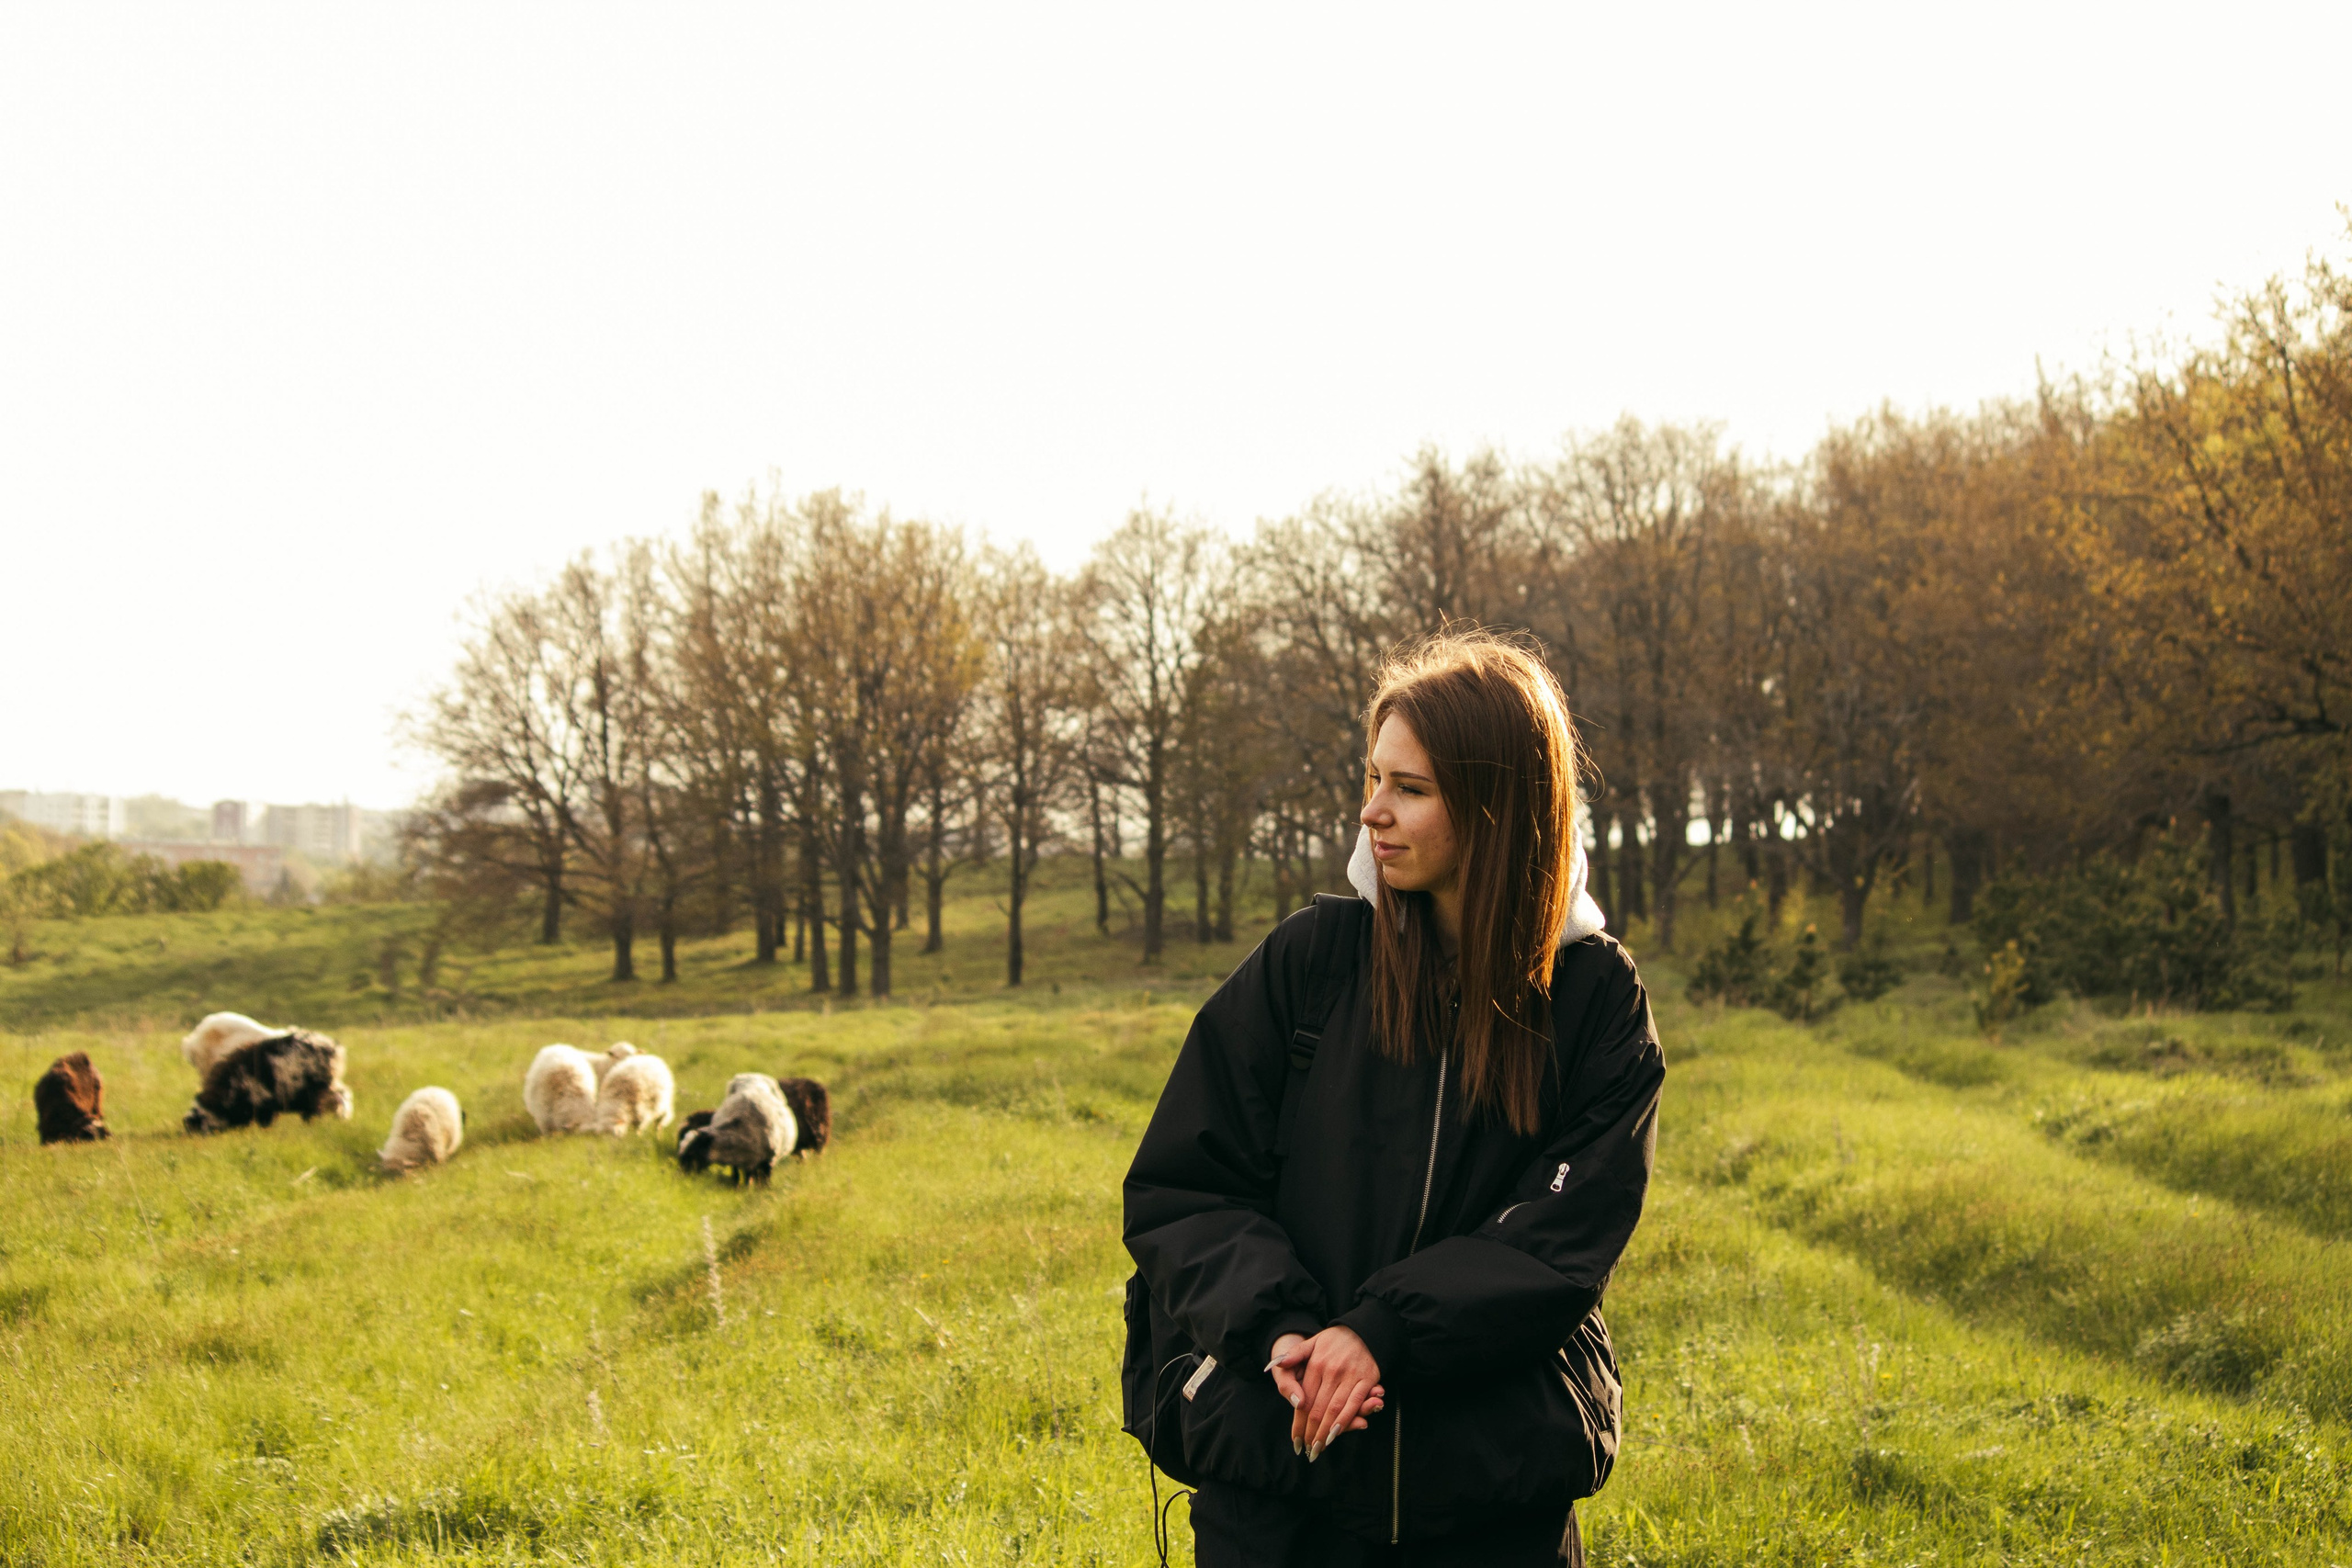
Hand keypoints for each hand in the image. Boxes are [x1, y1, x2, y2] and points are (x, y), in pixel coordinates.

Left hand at [1266, 1327, 1382, 1461]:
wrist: (1363, 1329)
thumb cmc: (1334, 1340)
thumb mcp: (1311, 1342)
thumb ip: (1294, 1355)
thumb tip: (1276, 1364)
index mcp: (1316, 1365)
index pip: (1304, 1400)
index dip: (1299, 1422)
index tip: (1296, 1439)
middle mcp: (1331, 1371)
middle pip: (1318, 1408)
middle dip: (1312, 1432)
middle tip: (1307, 1451)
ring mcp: (1349, 1376)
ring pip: (1335, 1409)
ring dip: (1326, 1432)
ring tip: (1319, 1448)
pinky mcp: (1366, 1379)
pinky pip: (1355, 1403)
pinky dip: (1346, 1420)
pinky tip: (1337, 1433)